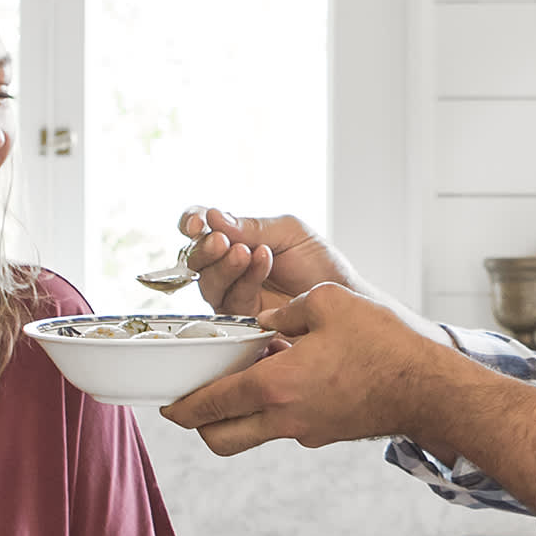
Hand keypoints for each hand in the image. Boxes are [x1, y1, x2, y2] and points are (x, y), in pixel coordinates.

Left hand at [159, 284, 448, 454]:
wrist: (428, 388)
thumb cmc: (383, 343)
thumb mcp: (327, 303)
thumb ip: (284, 310)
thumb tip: (263, 319)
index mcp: (274, 385)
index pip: (209, 404)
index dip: (180, 405)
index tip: (166, 402)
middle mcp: (283, 418)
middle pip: (219, 439)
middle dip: (198, 426)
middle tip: (191, 403)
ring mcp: (305, 431)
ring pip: (250, 438)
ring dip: (235, 419)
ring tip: (240, 384)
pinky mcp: (325, 433)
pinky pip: (284, 427)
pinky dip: (272, 411)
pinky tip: (285, 379)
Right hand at [179, 206, 361, 316]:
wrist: (343, 298)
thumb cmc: (318, 263)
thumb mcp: (289, 232)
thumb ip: (252, 227)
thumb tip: (214, 217)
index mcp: (236, 237)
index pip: (202, 225)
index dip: (192, 222)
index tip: (197, 223)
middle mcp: (229, 264)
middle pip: (196, 257)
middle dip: (206, 248)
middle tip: (221, 241)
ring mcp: (232, 292)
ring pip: (208, 281)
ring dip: (225, 265)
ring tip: (246, 253)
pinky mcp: (240, 318)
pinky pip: (231, 299)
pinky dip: (245, 278)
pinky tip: (262, 262)